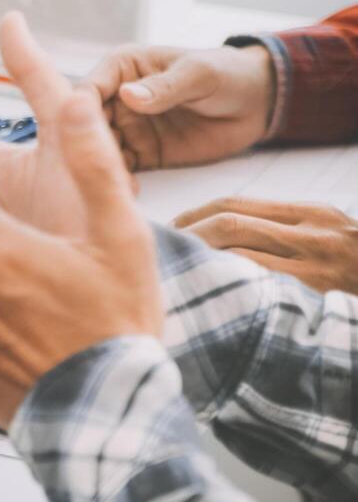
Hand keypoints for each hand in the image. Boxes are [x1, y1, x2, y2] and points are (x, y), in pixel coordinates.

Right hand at [83, 44, 274, 170]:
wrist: (257, 102)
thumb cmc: (226, 74)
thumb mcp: (198, 74)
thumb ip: (164, 87)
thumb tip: (126, 96)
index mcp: (121, 68)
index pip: (88, 90)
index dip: (78, 112)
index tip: (81, 134)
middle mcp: (116, 98)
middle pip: (86, 124)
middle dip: (85, 145)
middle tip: (93, 167)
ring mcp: (127, 128)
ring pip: (99, 149)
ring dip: (99, 166)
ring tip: (107, 184)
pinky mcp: (142, 153)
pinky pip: (121, 168)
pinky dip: (118, 180)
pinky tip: (125, 191)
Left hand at [173, 197, 357, 293]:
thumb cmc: (355, 269)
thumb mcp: (331, 235)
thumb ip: (286, 231)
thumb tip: (224, 232)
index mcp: (310, 214)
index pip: (235, 204)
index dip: (195, 214)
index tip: (171, 227)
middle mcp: (311, 232)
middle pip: (230, 223)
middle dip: (189, 236)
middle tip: (162, 253)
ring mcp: (316, 265)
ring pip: (241, 252)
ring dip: (202, 261)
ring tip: (175, 274)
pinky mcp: (318, 294)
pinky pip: (262, 285)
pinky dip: (231, 286)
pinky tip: (209, 298)